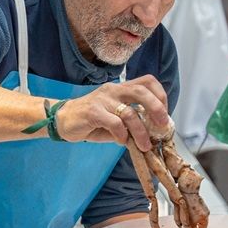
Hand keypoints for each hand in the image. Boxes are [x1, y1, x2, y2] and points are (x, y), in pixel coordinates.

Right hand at [55, 76, 172, 150]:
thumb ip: (132, 123)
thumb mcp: (115, 119)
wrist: (63, 120)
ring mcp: (103, 100)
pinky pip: (114, 123)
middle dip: (156, 108)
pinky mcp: (93, 112)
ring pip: (129, 112)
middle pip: (141, 91)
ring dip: (140, 132)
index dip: (160, 96)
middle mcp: (114, 90)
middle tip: (162, 126)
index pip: (147, 82)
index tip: (164, 114)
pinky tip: (122, 142)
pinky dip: (122, 135)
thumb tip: (153, 134)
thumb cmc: (92, 120)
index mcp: (122, 88)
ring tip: (144, 145)